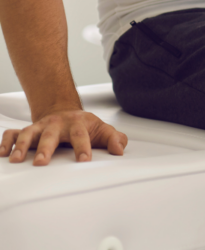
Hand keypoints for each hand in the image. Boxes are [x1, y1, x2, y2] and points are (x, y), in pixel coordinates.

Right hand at [1, 109, 127, 165]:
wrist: (67, 112)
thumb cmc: (86, 126)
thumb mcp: (102, 130)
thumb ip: (114, 139)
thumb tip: (120, 150)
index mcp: (77, 123)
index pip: (80, 135)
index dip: (83, 148)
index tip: (84, 160)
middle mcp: (57, 124)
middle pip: (51, 135)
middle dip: (45, 149)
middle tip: (41, 163)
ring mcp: (41, 127)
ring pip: (28, 133)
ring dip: (22, 146)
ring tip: (16, 160)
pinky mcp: (28, 130)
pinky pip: (12, 134)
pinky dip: (6, 142)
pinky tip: (3, 153)